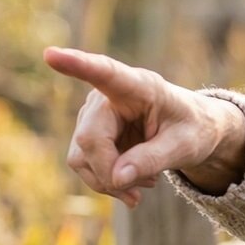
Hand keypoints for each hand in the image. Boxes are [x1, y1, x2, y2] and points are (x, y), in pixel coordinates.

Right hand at [43, 47, 244, 207]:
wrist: (191, 130)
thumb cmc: (193, 129)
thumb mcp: (185, 146)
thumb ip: (153, 159)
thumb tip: (116, 178)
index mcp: (140, 86)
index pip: (106, 74)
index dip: (78, 65)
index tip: (51, 55)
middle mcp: (108, 96)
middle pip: (90, 139)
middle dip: (112, 173)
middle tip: (145, 189)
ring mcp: (93, 114)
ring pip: (81, 157)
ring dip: (109, 181)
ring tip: (145, 184)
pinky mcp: (88, 133)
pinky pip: (84, 165)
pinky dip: (106, 181)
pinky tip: (132, 183)